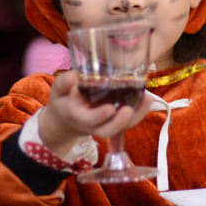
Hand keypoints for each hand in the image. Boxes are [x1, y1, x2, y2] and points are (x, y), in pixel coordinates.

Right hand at [38, 70, 153, 157]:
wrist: (65, 123)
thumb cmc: (62, 103)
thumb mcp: (57, 92)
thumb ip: (63, 83)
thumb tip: (74, 74)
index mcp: (77, 117)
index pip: (89, 120)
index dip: (100, 116)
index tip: (110, 108)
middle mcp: (92, 126)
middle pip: (107, 130)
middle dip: (120, 122)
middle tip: (129, 109)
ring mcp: (104, 126)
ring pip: (121, 128)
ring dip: (136, 116)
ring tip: (147, 99)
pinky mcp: (113, 123)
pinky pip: (127, 123)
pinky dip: (139, 113)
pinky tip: (147, 99)